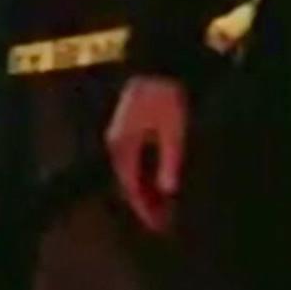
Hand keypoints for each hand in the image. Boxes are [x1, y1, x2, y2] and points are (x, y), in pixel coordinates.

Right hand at [106, 74, 189, 233]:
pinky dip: (147, 173)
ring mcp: (121, 134)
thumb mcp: (173, 130)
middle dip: (145, 203)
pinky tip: (159, 178)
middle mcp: (117, 143)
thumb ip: (169, 161)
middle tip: (163, 222)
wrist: (160, 62)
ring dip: (146, 189)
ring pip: (132, 171)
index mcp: (123, 146)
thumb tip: (167, 191)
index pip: (130, 187)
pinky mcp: (130, 126)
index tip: (159, 226)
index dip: (145, 209)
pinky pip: (136, 159)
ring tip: (164, 205)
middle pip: (128, 182)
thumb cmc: (167, 95)